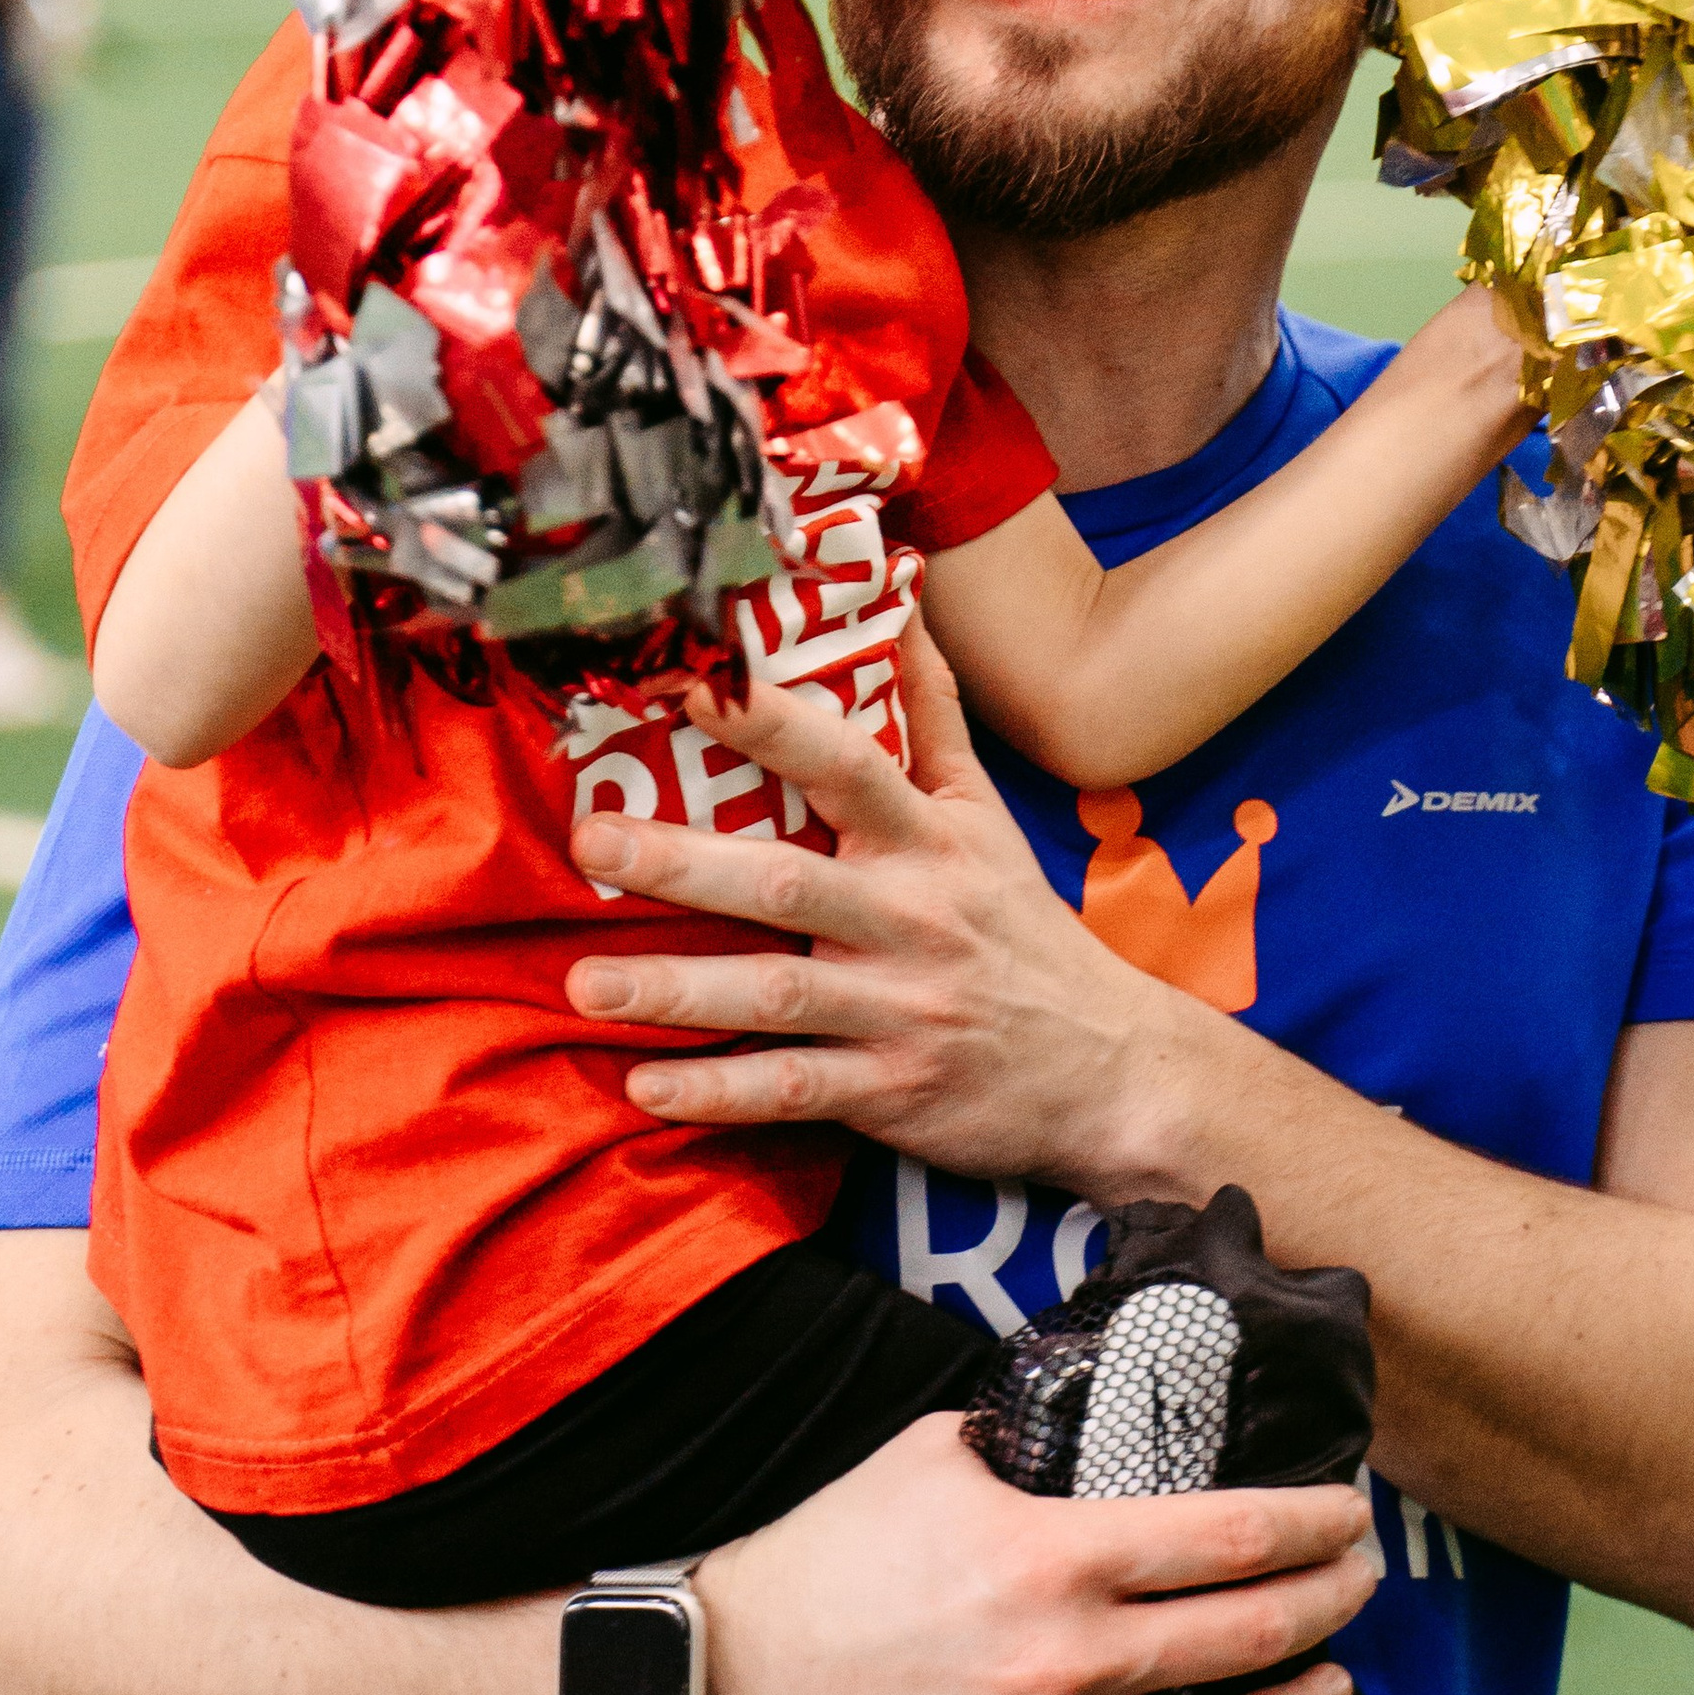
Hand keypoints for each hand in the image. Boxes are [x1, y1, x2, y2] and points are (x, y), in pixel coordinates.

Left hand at [565, 631, 1200, 1199]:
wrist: (1110, 1068)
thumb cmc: (1021, 928)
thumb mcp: (987, 815)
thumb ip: (932, 713)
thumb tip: (903, 600)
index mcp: (928, 841)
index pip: (848, 765)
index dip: (773, 723)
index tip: (692, 687)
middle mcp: (911, 918)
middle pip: (787, 885)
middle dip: (684, 863)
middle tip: (590, 843)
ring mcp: (900, 1010)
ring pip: (775, 998)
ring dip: (675, 990)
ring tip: (582, 983)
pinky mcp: (891, 1092)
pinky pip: (793, 1092)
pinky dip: (719, 1093)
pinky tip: (644, 1087)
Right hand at [696, 1414, 1376, 1694]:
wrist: (741, 1677)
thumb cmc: (835, 1550)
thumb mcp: (932, 1449)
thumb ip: (1027, 1433)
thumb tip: (1094, 1405)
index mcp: (1057, 1553)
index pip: (1233, 1535)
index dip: (1314, 1521)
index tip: (1351, 1509)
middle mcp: (1073, 1657)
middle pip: (1254, 1634)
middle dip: (1333, 1601)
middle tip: (1361, 1576)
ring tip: (1335, 1679)